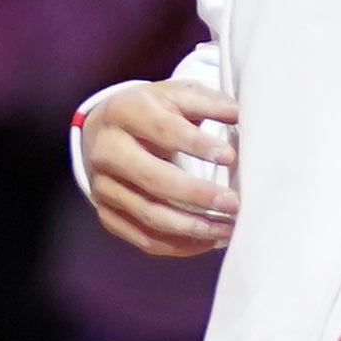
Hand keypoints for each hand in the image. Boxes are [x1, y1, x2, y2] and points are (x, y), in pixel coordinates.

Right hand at [81, 80, 237, 254]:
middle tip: (233, 203)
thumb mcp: (173, 95)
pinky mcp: (106, 213)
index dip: (196, 144)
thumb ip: (206, 101)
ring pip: (149, 214)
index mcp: (124, 112)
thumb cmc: (149, 112)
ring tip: (228, 228)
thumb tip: (238, 113)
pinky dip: (178, 245)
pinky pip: (143, 238)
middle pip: (153, 179)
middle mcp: (107, 150)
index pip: (162, 130)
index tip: (230, 157)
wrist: (102, 132)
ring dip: (193, 227)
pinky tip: (207, 239)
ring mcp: (103, 186)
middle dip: (197, 195)